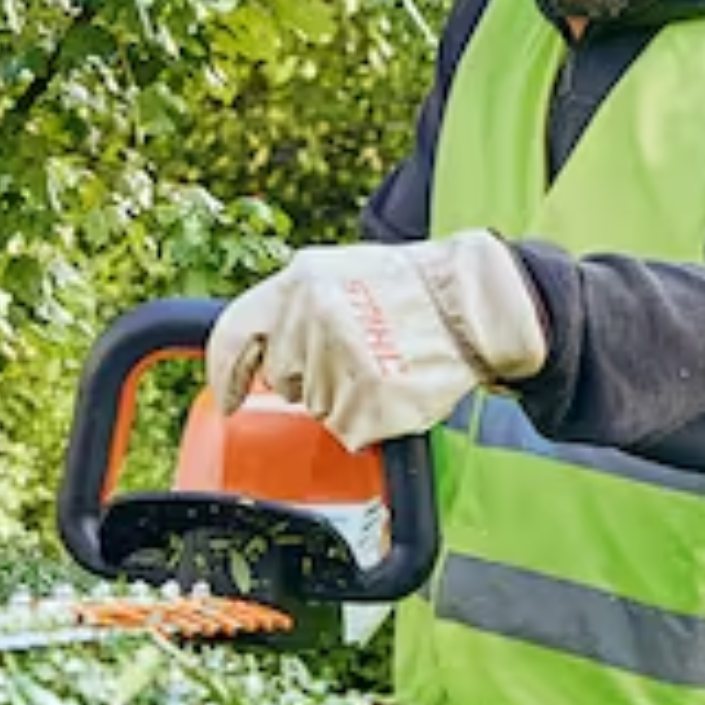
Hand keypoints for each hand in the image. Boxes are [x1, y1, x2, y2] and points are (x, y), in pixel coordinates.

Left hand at [207, 231, 547, 450]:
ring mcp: (339, 360)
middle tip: (357, 355)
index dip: (226, 373)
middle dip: (310, 378)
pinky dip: (370, 420)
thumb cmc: (412, 291)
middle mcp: (312, 318)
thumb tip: (253, 349)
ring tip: (384, 364)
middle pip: (283, 379)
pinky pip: (349, 430)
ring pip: (318, 408)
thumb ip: (293, 306)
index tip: (228, 398)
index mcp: (299, 281)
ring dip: (345, 398)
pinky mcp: (368, 399)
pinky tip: (395, 388)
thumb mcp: (341, 274)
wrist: (477, 303)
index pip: (234, 334)